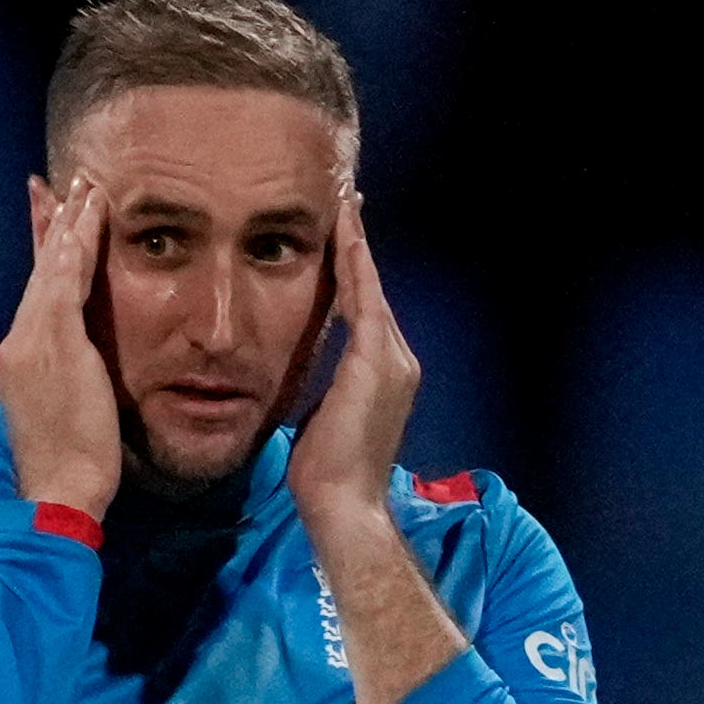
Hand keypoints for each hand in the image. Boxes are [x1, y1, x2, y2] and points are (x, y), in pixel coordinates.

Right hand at [0, 175, 121, 516]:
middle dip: (49, 224)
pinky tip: (83, 223)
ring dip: (68, 226)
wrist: (57, 487)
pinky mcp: (53, 345)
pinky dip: (72, 252)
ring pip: (52, 271)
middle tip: (53, 182)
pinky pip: (64, 287)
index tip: (51, 215)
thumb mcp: (63, 407)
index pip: (35, 290)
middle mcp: (18, 341)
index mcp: (21, 355)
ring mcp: (31, 341)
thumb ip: (62, 374)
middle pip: (37, 271)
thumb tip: (73, 360)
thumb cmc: (67, 460)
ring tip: (83, 187)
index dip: (44, 250)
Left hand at [285, 185, 421, 530]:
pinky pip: (366, 302)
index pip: (367, 307)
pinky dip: (357, 268)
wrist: (344, 503)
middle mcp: (397, 359)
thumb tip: (306, 376)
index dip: (356, 269)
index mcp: (384, 372)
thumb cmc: (325, 473)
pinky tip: (345, 238)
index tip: (343, 235)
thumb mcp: (322, 417)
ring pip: (371, 287)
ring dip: (358, 245)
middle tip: (348, 200)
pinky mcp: (377, 364)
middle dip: (360, 244)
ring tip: (346, 205)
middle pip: (374, 287)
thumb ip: (325, 389)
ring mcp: (392, 360)